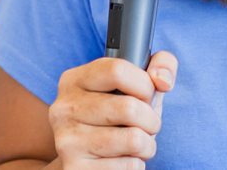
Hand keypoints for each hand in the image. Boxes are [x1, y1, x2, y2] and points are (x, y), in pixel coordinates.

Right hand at [48, 52, 177, 169]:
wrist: (90, 161)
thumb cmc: (120, 119)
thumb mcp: (139, 87)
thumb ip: (161, 66)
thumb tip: (163, 80)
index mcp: (74, 80)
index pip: (117, 70)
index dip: (145, 85)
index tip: (148, 96)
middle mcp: (63, 109)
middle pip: (129, 108)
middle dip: (152, 120)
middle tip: (147, 126)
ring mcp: (66, 141)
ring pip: (133, 139)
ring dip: (147, 145)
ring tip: (137, 144)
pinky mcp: (76, 169)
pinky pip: (129, 165)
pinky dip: (137, 164)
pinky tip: (123, 160)